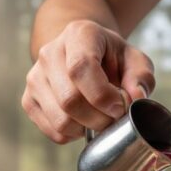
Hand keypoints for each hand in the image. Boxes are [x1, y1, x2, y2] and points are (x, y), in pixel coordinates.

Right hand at [22, 20, 155, 143]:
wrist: (81, 54)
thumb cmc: (111, 58)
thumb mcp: (134, 59)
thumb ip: (141, 77)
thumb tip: (136, 99)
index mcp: (78, 35)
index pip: (81, 67)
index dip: (102, 95)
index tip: (120, 107)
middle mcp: (49, 53)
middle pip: (69, 99)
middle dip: (99, 119)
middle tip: (114, 118)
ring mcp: (35, 78)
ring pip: (61, 120)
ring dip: (87, 129)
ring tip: (100, 118)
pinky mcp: (29, 100)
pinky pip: (53, 131)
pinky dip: (74, 135)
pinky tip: (84, 121)